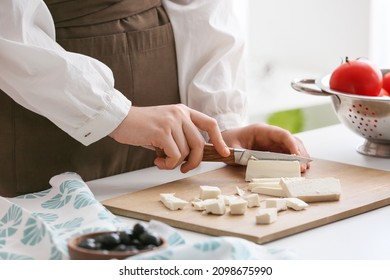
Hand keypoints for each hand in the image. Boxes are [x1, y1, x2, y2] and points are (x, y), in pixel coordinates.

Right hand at [109, 104, 229, 172]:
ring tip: (161, 161)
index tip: (224, 153)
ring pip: (185, 152)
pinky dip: (167, 164)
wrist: (120, 119)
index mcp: (184, 111)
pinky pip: (174, 156)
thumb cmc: (142, 127)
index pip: (210, 124)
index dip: (219, 139)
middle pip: (199, 144)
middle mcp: (180, 114)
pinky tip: (156, 161)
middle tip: (184, 168)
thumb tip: (191, 157)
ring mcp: (172, 122)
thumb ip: (180, 136)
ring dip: (174, 163)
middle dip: (194, 161)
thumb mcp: (166, 126)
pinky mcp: (162, 132)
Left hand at [221, 124, 309, 171]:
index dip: (291, 144)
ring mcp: (272, 142)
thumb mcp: (231, 147)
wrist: (223, 139)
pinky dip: (292, 160)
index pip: (281, 134)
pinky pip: (285, 153)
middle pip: (290, 140)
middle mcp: (270, 135)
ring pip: (291, 146)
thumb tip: (251, 162)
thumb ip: (240, 154)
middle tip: (303, 166)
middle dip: (299, 152)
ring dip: (298, 157)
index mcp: (261, 130)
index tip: (297, 155)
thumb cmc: (228, 141)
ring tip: (303, 169)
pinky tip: (296, 168)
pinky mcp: (272, 149)